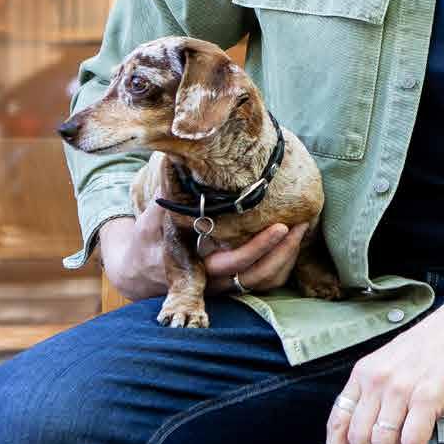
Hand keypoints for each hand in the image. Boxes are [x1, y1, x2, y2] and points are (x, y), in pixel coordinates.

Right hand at [98, 200, 309, 301]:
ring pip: (265, 281)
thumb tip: (178, 158)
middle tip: (299, 223)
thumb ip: (168, 194)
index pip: (233, 262)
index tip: (280, 226)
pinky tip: (293, 239)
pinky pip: (266, 282)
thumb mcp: (152, 218)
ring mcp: (226, 285)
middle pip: (257, 275)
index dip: (259, 248)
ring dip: (287, 258)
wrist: (141, 269)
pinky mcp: (235, 282)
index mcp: (195, 266)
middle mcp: (213, 281)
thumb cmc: (149, 238)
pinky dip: (283, 264)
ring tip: (302, 227)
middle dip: (282, 251)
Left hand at [325, 285, 443, 443]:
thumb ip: (380, 392)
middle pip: (358, 438)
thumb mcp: (394, 361)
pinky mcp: (428, 397)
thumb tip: (374, 430)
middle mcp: (378, 380)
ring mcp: (401, 389)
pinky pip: (412, 442)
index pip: (338, 420)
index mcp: (365, 372)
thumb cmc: (439, 343)